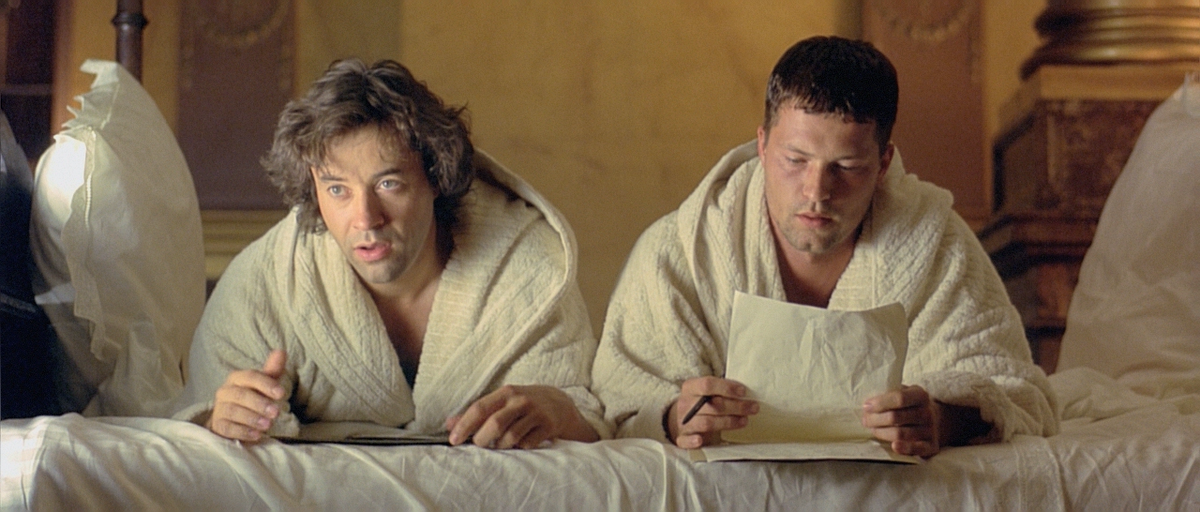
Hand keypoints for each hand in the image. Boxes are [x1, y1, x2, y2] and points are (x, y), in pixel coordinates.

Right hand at [207, 350, 286, 441]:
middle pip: (241, 395)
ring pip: (233, 411)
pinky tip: (256, 435)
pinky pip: (227, 428)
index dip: (266, 384)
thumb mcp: (264, 385)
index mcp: (237, 378)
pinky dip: (242, 431)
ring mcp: (219, 409)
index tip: (282, 393)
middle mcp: (225, 392)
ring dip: (252, 418)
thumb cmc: (252, 398)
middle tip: (276, 412)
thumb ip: (272, 370)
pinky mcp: (218, 426)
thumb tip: (281, 351)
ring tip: (268, 425)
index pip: (250, 377)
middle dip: (260, 403)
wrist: (234, 420)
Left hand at [444, 385, 598, 448]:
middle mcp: (521, 401)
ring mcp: (536, 414)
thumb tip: (449, 424)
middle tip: (479, 444)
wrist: (559, 404)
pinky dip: (519, 448)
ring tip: (500, 445)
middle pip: (495, 424)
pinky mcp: (548, 426)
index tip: (453, 441)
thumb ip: (476, 413)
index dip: (464, 425)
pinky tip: (520, 444)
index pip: (479, 408)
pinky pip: (527, 445)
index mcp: (506, 393)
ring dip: (501, 447)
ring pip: (511, 437)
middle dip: (482, 439)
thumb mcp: (501, 402)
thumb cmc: (523, 404)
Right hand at [666, 376, 757, 448]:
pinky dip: (692, 441)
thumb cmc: (699, 403)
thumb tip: (744, 392)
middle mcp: (685, 404)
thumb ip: (720, 390)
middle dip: (736, 406)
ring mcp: (683, 422)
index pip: (707, 384)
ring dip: (728, 422)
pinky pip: (685, 440)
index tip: (743, 391)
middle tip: (753, 408)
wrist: (678, 418)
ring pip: (706, 423)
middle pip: (712, 405)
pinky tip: (700, 440)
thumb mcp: (705, 391)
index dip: (726, 388)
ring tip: (744, 421)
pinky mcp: (681, 438)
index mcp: (690, 387)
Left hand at [861, 384, 941, 456]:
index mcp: (920, 395)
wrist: (936, 420)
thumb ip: (888, 396)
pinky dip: (904, 448)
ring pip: (900, 434)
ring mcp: (930, 430)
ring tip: (873, 429)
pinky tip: (894, 446)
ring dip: (881, 433)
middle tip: (865, 420)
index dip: (880, 403)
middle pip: (895, 417)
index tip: (866, 407)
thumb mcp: (904, 393)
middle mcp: (927, 412)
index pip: (899, 398)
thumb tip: (868, 405)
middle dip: (875, 419)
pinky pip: (917, 449)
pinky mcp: (931, 446)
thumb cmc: (911, 405)